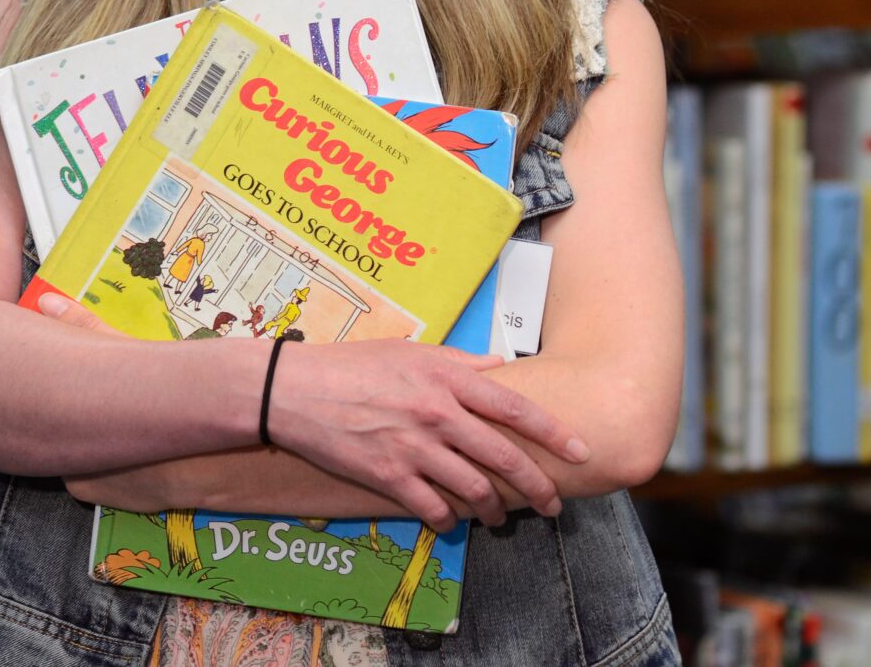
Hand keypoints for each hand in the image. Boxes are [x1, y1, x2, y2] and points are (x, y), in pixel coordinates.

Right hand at [32, 290, 586, 527]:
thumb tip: (502, 366)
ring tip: (498, 517)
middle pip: (503, 458)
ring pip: (473, 489)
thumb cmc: (349, 365)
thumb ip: (459, 361)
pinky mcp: (387, 476)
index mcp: (445, 376)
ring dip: (493, 509)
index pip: (515, 406)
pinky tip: (449, 519)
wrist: (290, 389)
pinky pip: (433, 508)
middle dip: (536, 486)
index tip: (580, 451)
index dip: (553, 433)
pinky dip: (447, 519)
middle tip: (551, 504)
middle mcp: (436, 412)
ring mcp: (413, 446)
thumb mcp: (408, 350)